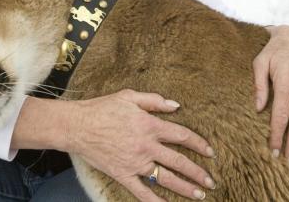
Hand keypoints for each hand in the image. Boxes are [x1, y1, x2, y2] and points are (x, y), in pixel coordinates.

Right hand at [66, 89, 215, 200]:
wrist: (77, 126)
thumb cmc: (102, 108)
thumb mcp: (129, 96)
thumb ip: (154, 101)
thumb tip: (176, 105)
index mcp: (150, 125)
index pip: (182, 136)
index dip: (199, 144)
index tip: (210, 152)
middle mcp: (146, 146)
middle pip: (178, 162)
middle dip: (197, 173)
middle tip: (210, 182)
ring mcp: (135, 163)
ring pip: (165, 179)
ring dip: (184, 188)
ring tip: (199, 196)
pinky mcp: (122, 175)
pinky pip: (141, 192)